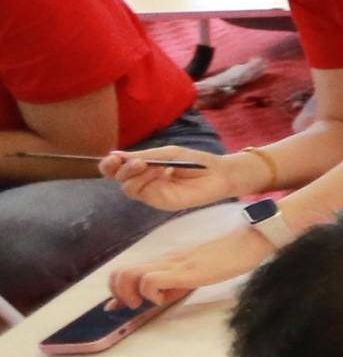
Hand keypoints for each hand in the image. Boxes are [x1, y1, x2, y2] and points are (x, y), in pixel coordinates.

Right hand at [103, 146, 239, 212]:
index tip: (112, 157)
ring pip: (128, 188)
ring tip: (152, 166)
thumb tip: (115, 155)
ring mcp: (153, 193)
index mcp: (144, 168)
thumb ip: (144, 156)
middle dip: (121, 169)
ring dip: (135, 175)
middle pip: (119, 179)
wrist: (220, 173)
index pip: (118, 169)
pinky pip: (144, 194)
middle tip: (135, 161)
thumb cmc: (196, 161)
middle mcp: (145, 182)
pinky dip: (147, 181)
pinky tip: (160, 173)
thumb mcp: (167, 154)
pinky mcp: (162, 202)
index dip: (109, 165)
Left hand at [108, 225, 268, 308]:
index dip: (115, 291)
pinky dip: (151, 294)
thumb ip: (173, 285)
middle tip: (136, 307)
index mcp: (163, 262)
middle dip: (119, 294)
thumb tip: (154, 299)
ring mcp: (172, 265)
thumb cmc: (225, 260)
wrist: (245, 244)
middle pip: (120, 273)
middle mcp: (162, 261)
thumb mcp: (193, 275)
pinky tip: (167, 298)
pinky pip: (151, 281)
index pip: (125, 272)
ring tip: (149, 303)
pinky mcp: (183, 271)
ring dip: (131, 294)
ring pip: (129, 276)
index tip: (118, 307)